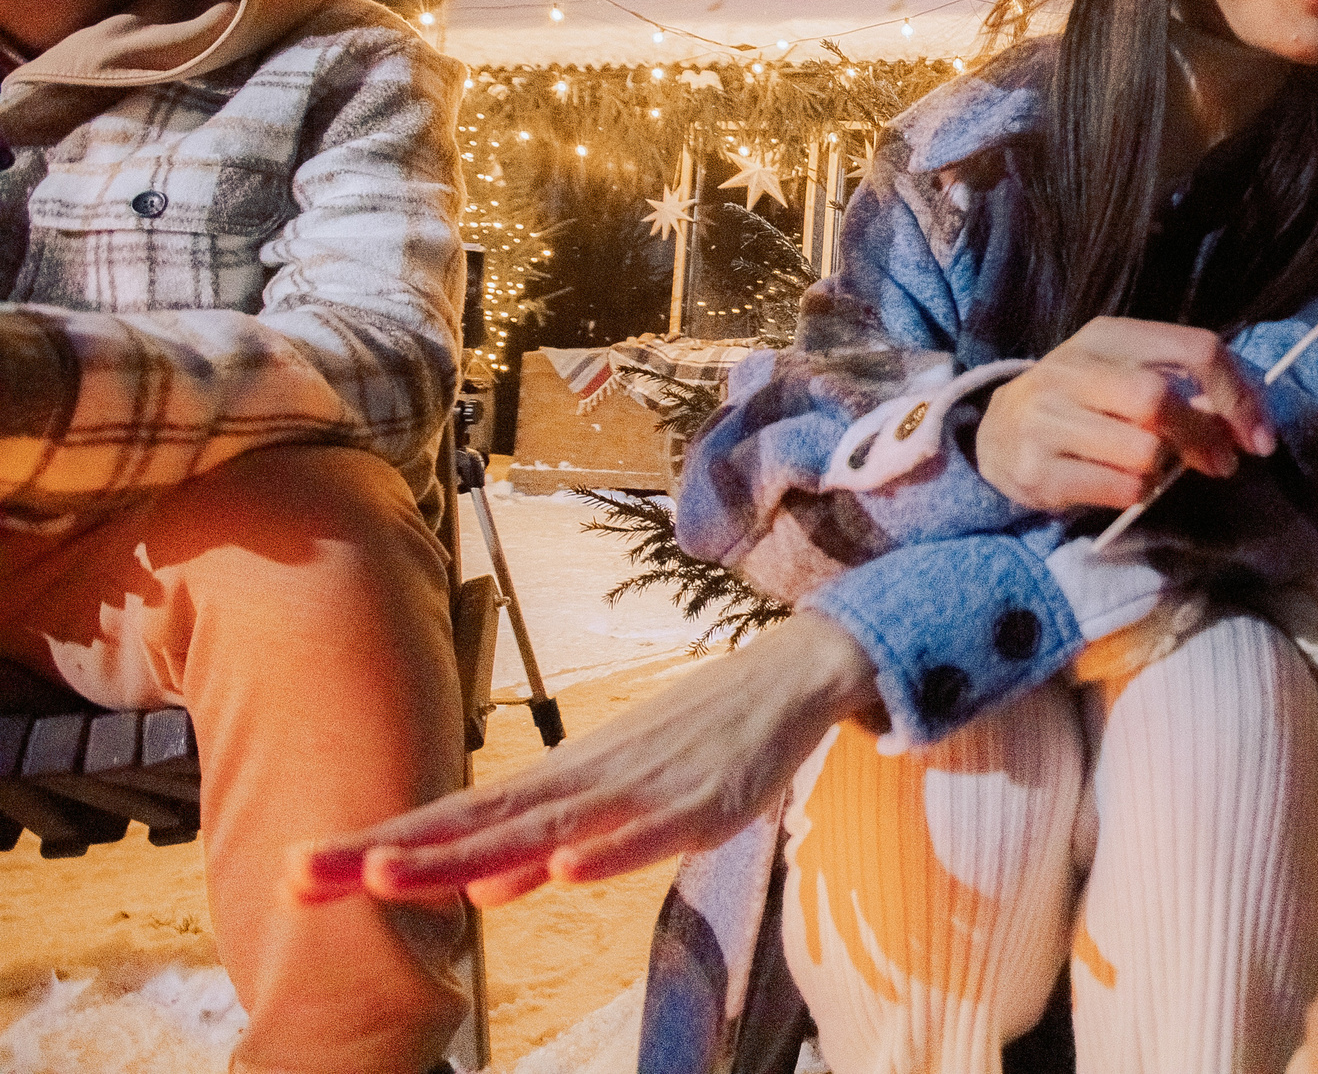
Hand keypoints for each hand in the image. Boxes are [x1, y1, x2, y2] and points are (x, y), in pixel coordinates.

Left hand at [287, 613, 881, 909]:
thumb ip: (546, 830)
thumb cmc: (691, 739)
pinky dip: (604, 855)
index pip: (449, 819)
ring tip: (392, 874)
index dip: (375, 846)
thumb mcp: (609, 783)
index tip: (295, 871)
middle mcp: (582, 785)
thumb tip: (474, 875)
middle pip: (471, 827)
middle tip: (301, 874)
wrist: (785, 679)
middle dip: (384, 854)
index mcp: (555, 783)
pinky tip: (562, 872)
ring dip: (468, 855)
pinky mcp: (701, 804)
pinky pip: (647, 836)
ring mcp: (639, 792)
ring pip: (542, 832)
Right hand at [978, 315, 1275, 511]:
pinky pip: (1119, 488)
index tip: (1258, 437)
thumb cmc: (1085, 403)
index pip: (1196, 349)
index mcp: (1108, 336)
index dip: (1239, 396)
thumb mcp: (1126, 372)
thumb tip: (1249, 423)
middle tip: (1219, 463)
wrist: (1000, 432)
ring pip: (1142, 452)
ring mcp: (1048, 418)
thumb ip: (1184, 384)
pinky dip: (1135, 493)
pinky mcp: (1038, 468)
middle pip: (1161, 399)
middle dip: (1201, 437)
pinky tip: (1120, 483)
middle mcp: (1073, 368)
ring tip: (1149, 468)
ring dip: (1162, 470)